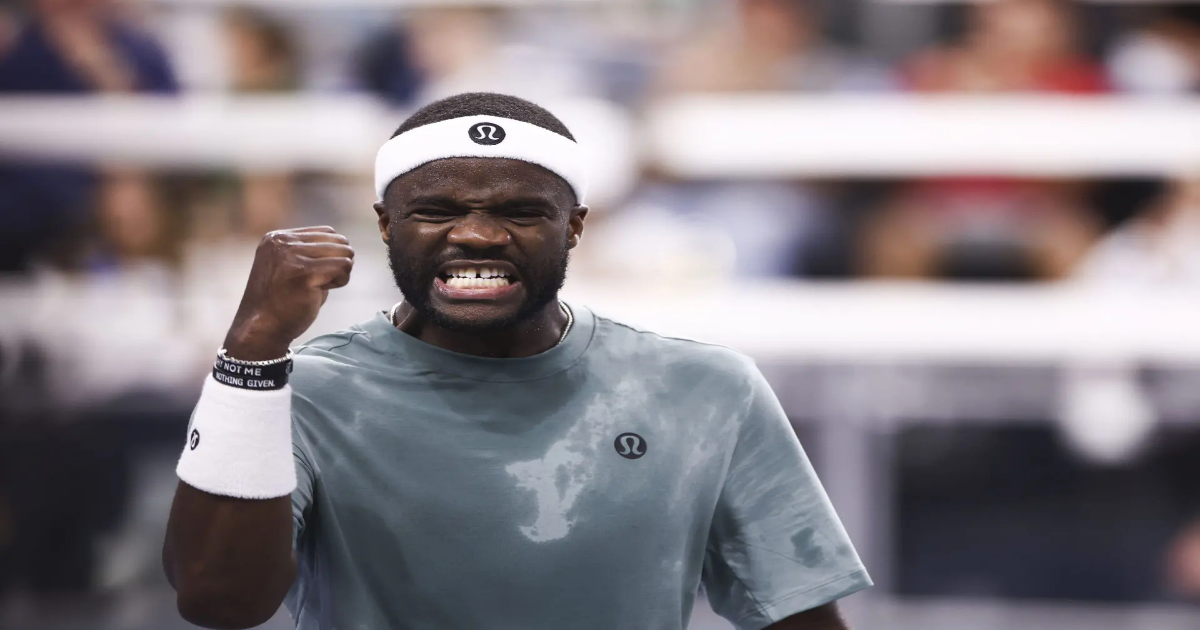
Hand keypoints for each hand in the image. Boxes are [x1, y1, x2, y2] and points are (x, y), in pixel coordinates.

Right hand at [223, 227, 353, 360]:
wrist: (261, 329)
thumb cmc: (282, 303)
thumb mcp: (292, 268)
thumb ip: (312, 254)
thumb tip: (346, 246)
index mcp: (277, 238)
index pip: (327, 232)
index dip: (332, 254)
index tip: (318, 274)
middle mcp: (282, 242)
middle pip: (338, 240)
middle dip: (339, 261)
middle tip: (324, 281)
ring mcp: (292, 255)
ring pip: (343, 251)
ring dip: (341, 272)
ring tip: (323, 286)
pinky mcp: (304, 272)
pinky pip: (342, 266)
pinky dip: (341, 280)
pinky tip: (324, 291)